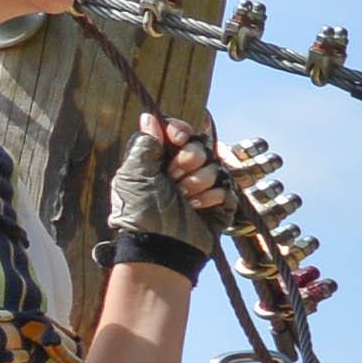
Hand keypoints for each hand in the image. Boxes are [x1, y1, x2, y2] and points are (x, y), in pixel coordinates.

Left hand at [102, 114, 224, 271]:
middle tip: (175, 177)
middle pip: (200, 145)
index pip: (179, 132)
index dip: (181, 131)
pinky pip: (226, 186)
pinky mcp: (219, 202)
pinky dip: (212, 197)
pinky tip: (199, 208)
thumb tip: (149, 117)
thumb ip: (146, 144)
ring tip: (185, 199)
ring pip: (215, 166)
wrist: (162, 246)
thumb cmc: (141, 212)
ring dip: (198, 182)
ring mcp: (202, 186)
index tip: (178, 138)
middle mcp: (182, 170)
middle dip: (190, 160)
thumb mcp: (135, 175)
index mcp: (160, 159)